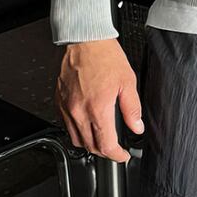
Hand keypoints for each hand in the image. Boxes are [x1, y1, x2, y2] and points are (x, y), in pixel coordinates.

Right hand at [55, 38, 143, 162]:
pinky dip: (77, 130)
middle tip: (115, 147)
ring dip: (89, 144)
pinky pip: (66, 125)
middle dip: (104, 151)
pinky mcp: (59, 102)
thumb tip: (136, 127)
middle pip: (90, 146)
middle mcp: (79, 112)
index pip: (106, 145)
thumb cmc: (105, 57)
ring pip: (76, 139)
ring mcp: (66, 108)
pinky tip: (87, 123)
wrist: (85, 41)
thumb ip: (132, 108)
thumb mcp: (127, 81)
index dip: (116, 155)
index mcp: (98, 109)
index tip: (122, 155)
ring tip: (102, 138)